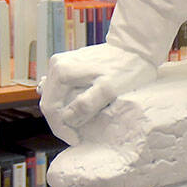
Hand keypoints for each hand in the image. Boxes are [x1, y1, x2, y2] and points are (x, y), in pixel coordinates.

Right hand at [39, 43, 157, 143]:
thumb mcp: (109, 89)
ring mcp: (62, 64)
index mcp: (62, 71)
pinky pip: (62, 89)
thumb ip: (86, 105)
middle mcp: (57, 65)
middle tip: (76, 136)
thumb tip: (67, 118)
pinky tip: (78, 111)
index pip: (51, 108)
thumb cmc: (127, 67)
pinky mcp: (70, 65)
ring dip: (64, 113)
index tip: (76, 140)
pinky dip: (68, 102)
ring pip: (55, 96)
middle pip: (50, 102)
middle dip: (61, 123)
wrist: (137, 47)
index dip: (61, 128)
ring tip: (78, 126)